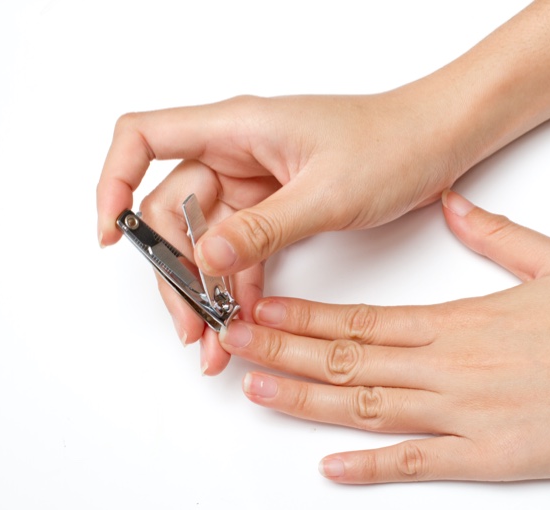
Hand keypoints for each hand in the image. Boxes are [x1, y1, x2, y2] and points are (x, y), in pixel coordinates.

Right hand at [96, 92, 465, 366]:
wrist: (438, 142)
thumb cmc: (392, 144)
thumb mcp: (326, 193)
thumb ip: (263, 228)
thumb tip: (206, 256)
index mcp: (237, 129)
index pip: (143, 138)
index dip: (113, 183)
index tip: (111, 237)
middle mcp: (237, 152)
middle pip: (173, 209)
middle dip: (175, 270)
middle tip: (191, 324)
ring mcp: (256, 182)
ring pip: (208, 239)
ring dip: (208, 288)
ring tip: (217, 340)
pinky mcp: (277, 207)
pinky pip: (244, 249)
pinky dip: (241, 284)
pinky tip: (245, 320)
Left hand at [217, 190, 549, 482]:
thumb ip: (492, 233)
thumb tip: (452, 204)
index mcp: (459, 319)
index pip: (360, 317)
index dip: (302, 315)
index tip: (261, 308)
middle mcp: (451, 366)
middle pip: (348, 358)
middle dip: (282, 350)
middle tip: (231, 343)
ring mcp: (467, 415)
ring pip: (367, 407)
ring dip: (306, 399)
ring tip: (256, 390)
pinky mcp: (494, 458)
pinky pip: (418, 464)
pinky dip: (370, 468)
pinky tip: (330, 468)